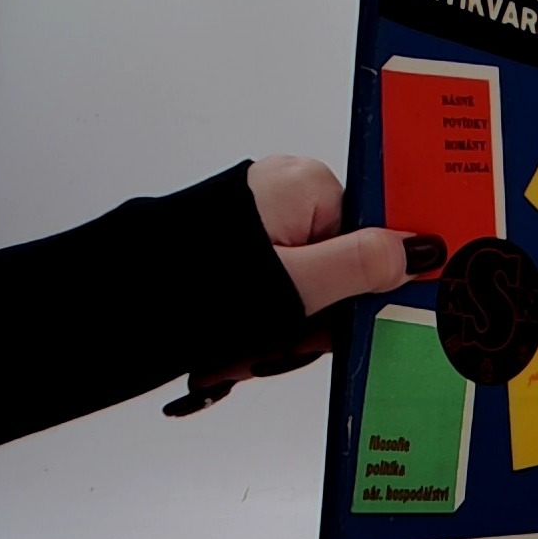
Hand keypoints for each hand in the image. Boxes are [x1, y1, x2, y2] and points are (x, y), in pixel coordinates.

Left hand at [163, 156, 444, 415]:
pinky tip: (241, 341)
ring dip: (286, 325)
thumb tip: (426, 249)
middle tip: (286, 348)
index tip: (351, 325)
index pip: (370, 234)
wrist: (111, 300)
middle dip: (318, 314)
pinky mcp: (233, 241)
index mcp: (309, 184)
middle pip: (337, 262)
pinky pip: (273, 281)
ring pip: (304, 281)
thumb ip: (366, 264)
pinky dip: (264, 315)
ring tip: (249, 354)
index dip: (366, 285)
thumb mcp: (301, 283)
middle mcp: (285, 191)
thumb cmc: (205, 283)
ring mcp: (256, 217)